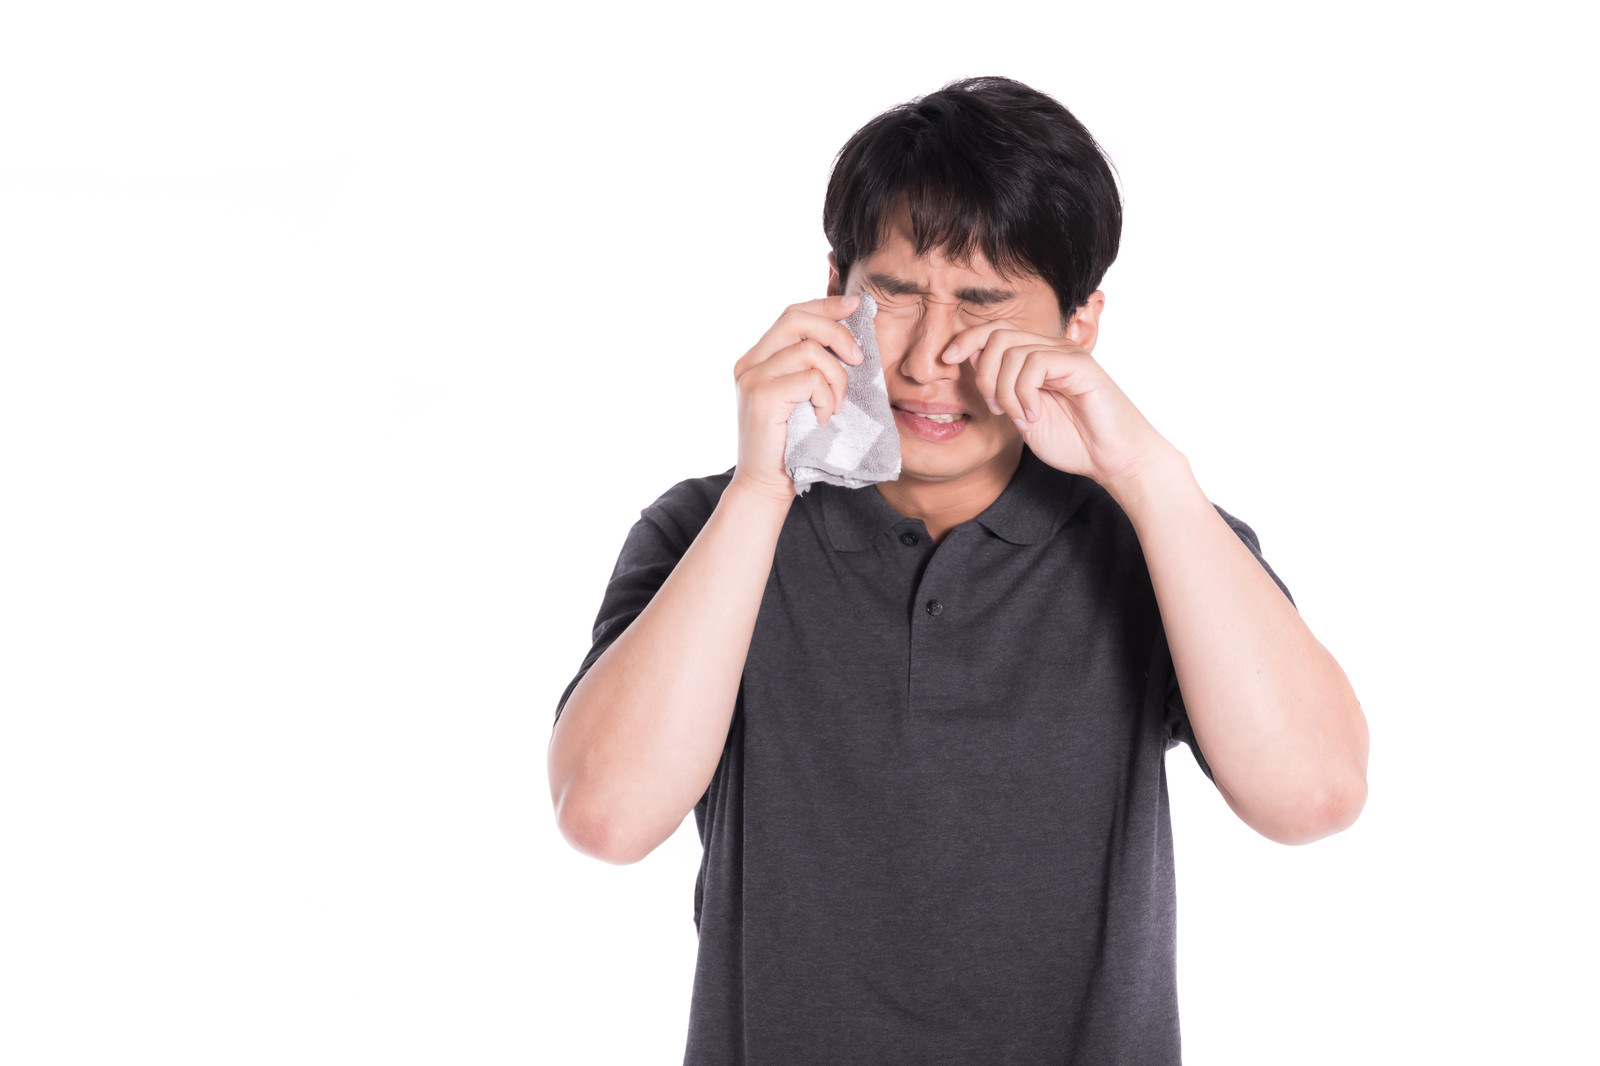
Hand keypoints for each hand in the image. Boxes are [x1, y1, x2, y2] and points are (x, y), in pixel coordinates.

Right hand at [729, 293, 865, 502]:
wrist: (767, 485)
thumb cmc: (792, 445)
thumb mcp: (803, 398)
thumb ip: (812, 368)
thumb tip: (851, 339)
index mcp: (757, 359)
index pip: (792, 315)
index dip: (826, 305)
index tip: (855, 306)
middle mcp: (749, 363)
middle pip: (796, 318)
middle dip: (837, 332)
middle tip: (859, 358)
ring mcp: (752, 379)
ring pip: (809, 350)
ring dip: (837, 378)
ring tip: (836, 406)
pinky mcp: (761, 397)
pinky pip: (810, 379)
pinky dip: (827, 397)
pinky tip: (824, 418)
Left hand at [940, 321, 1177, 492]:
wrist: (1114, 459)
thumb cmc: (1075, 441)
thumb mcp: (1023, 416)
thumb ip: (1002, 391)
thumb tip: (971, 363)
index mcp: (1037, 359)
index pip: (995, 332)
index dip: (966, 340)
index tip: (945, 360)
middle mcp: (1051, 350)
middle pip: (997, 335)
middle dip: (982, 372)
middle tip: (995, 408)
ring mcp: (1066, 355)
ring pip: (1012, 351)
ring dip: (1004, 390)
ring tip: (1018, 416)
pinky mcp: (1080, 365)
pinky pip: (1034, 364)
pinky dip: (1023, 394)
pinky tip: (1033, 415)